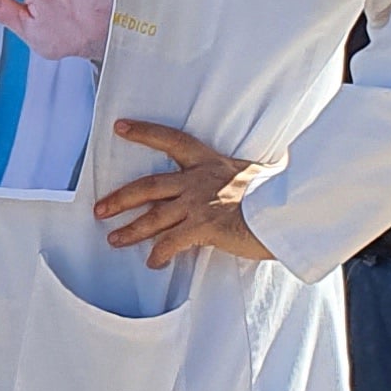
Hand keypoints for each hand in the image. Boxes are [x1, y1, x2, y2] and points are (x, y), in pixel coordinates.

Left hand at [91, 119, 276, 270]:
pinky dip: (160, 255)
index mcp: (209, 161)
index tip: (120, 127)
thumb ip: (235, 176)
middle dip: (120, 199)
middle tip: (99, 209)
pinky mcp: (205, 227)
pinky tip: (153, 263)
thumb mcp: (255, 174)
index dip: (145, 132)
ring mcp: (199, 204)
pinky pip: (172, 243)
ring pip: (153, 217)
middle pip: (148, 186)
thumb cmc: (280, 193)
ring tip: (113, 240)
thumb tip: (238, 179)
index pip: (171, 140)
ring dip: (131, 230)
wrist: (291, 210)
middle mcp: (199, 180)